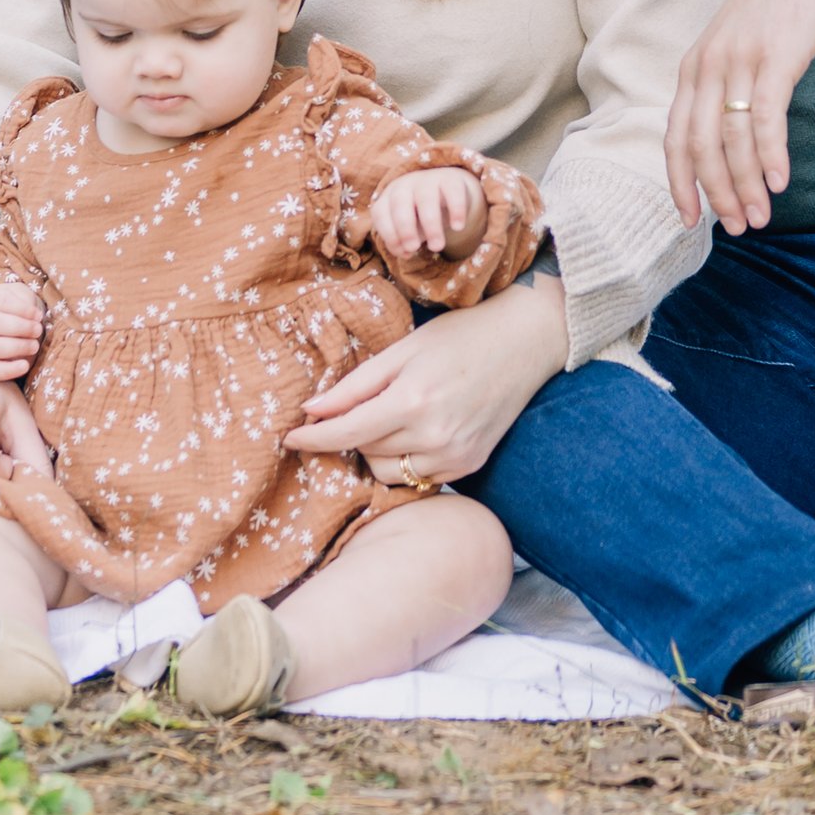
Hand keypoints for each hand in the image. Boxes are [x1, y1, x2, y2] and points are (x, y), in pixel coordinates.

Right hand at [0, 277, 45, 381]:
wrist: (13, 326)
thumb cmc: (20, 309)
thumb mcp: (24, 296)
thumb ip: (26, 299)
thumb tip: (32, 314)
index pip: (0, 301)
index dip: (21, 308)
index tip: (38, 315)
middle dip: (19, 327)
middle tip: (38, 330)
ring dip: (16, 347)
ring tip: (35, 346)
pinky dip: (9, 370)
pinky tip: (25, 365)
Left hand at [285, 277, 567, 486]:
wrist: (524, 344)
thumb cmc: (461, 336)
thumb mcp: (404, 349)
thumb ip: (356, 384)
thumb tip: (312, 409)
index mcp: (413, 400)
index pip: (347, 432)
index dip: (313, 438)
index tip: (289, 438)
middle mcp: (434, 436)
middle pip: (365, 452)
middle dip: (350, 434)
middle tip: (357, 408)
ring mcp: (455, 455)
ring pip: (388, 473)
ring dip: (376, 451)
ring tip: (391, 418)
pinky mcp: (469, 465)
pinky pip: (417, 478)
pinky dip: (405, 461)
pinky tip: (416, 432)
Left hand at [369, 164, 484, 264]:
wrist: (448, 191)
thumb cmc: (421, 214)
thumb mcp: (410, 228)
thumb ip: (404, 241)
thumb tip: (405, 252)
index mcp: (389, 197)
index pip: (381, 213)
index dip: (389, 235)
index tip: (404, 252)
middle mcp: (405, 184)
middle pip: (399, 204)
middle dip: (405, 229)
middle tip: (414, 248)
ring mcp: (427, 179)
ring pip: (426, 199)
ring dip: (431, 226)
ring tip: (437, 247)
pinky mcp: (450, 178)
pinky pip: (452, 192)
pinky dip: (456, 210)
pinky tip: (458, 227)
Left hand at [664, 0, 814, 235]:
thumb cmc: (776, 8)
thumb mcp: (734, 47)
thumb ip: (722, 87)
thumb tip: (725, 145)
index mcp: (693, 69)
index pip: (675, 139)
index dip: (680, 184)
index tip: (689, 221)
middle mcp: (707, 66)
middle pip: (700, 148)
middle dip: (716, 194)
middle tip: (737, 227)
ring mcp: (740, 60)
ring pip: (732, 140)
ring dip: (746, 186)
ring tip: (760, 217)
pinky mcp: (776, 56)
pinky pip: (766, 117)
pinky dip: (771, 155)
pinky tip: (779, 182)